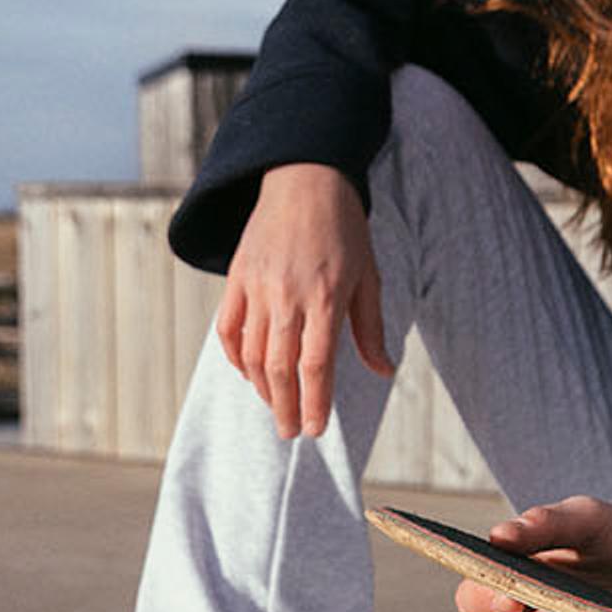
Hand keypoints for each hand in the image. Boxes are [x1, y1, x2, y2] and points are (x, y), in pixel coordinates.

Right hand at [218, 162, 396, 437]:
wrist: (304, 180)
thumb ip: (370, 328)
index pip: (317, 365)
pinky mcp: (236, 279)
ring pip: (250, 354)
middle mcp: (288, 297)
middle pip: (280, 368)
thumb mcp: (368, 275)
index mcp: (325, 297)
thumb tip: (384, 371)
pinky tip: (249, 373)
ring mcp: (257, 288)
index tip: (316, 430)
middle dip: (285, 407)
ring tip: (276, 406)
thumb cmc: (345, 229)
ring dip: (262, 388)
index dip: (316, 403)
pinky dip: (235, 357)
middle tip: (292, 432)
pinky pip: (227, 329)